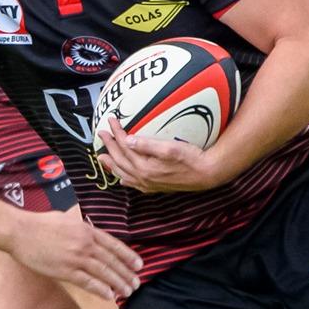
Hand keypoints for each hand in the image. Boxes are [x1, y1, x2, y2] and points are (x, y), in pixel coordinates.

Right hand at [8, 209, 142, 299]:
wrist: (20, 231)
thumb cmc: (40, 224)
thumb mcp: (67, 219)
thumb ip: (82, 227)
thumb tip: (92, 234)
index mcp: (86, 230)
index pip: (114, 245)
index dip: (128, 256)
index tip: (139, 265)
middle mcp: (85, 244)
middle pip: (112, 261)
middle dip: (126, 273)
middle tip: (136, 283)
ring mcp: (75, 258)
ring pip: (103, 273)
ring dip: (118, 283)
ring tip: (127, 292)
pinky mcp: (65, 271)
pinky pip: (88, 282)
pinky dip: (100, 289)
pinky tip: (110, 296)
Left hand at [94, 118, 228, 192]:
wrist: (207, 174)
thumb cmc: (191, 158)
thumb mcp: (169, 148)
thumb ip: (147, 145)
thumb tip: (127, 140)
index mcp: (145, 167)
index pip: (125, 147)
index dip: (116, 133)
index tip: (110, 121)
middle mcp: (143, 178)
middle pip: (121, 160)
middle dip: (109, 146)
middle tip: (101, 134)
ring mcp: (149, 184)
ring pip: (124, 173)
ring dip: (112, 164)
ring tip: (102, 157)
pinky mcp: (156, 187)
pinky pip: (134, 184)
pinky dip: (125, 179)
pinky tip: (122, 178)